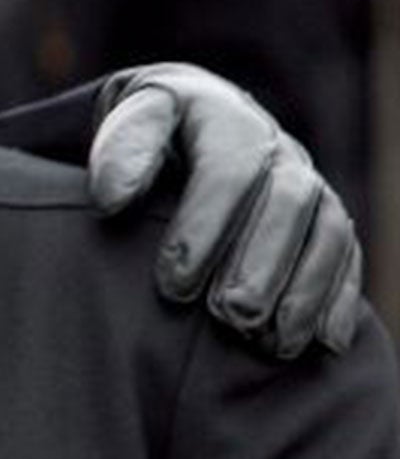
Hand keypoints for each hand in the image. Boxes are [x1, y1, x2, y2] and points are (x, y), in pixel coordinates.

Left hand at [89, 64, 360, 357]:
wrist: (179, 127)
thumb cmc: (140, 139)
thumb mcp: (123, 126)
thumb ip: (121, 151)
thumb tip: (112, 200)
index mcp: (221, 116)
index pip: (227, 167)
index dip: (205, 226)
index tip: (172, 283)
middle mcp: (274, 147)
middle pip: (286, 202)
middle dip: (261, 264)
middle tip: (230, 316)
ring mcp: (306, 182)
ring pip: (325, 232)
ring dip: (304, 290)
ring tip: (270, 341)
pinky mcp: (323, 219)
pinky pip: (346, 255)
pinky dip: (337, 298)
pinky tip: (323, 342)